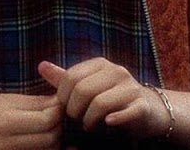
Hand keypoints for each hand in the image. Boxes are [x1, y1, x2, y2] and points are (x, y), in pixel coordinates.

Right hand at [0, 92, 61, 149]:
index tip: (58, 102)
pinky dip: (46, 147)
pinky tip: (43, 137)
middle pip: (50, 139)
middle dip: (58, 125)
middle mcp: (7, 144)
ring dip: (54, 138)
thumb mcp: (8, 99)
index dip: (58, 111)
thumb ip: (37, 103)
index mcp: (4, 122)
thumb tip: (61, 102)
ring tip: (48, 125)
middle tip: (56, 114)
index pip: (45, 121)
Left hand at [38, 58, 165, 138]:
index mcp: (100, 64)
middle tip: (76, 119)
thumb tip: (41, 65)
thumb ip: (64, 78)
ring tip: (88, 125)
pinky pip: (126, 112)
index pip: (71, 77)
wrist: (148, 109)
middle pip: (83, 90)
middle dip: (74, 110)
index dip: (63, 96)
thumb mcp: (87, 85)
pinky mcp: (142, 105)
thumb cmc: (110, 97)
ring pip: (100, 103)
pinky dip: (114, 119)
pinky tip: (108, 123)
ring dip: (89, 119)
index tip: (65, 108)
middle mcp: (116, 71)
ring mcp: (131, 87)